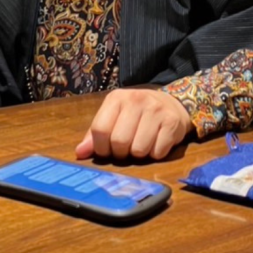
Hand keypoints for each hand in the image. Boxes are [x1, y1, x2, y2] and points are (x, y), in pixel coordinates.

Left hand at [76, 88, 191, 160]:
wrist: (172, 104)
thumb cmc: (137, 115)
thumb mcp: (114, 118)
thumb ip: (95, 135)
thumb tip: (79, 153)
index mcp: (116, 98)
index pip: (100, 130)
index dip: (101, 147)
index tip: (108, 149)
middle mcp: (136, 99)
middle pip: (119, 142)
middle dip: (121, 153)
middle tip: (127, 148)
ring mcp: (155, 109)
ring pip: (139, 150)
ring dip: (139, 155)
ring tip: (143, 144)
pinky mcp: (172, 122)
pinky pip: (158, 152)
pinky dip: (156, 154)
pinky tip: (157, 142)